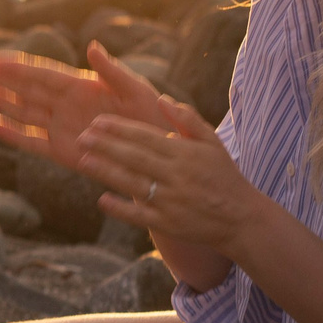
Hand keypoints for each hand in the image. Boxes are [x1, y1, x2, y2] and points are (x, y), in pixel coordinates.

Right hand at [0, 41, 176, 171]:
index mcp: (81, 85)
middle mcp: (65, 104)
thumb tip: (92, 47)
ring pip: (22, 111)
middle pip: (24, 89)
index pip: (42, 73)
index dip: (18, 66)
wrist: (157, 154)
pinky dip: (14, 135)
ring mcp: (61, 127)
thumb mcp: (136, 89)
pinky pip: (33, 142)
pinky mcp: (62, 151)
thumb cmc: (152, 116)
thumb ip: (113, 71)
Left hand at [75, 95, 264, 256]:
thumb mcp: (213, 142)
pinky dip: (121, 208)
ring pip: (133, 184)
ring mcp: (171, 201)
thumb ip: (188, 119)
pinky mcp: (168, 223)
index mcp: (185, 154)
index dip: (119, 129)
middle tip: (81, 137)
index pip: (146, 137)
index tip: (97, 122)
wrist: (241, 218)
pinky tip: (101, 199)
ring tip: (83, 161)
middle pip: (135, 158)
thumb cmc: (223, 176)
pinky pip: (140, 216)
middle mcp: (177, 176)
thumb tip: (162, 99)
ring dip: (106, 172)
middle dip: (106, 146)